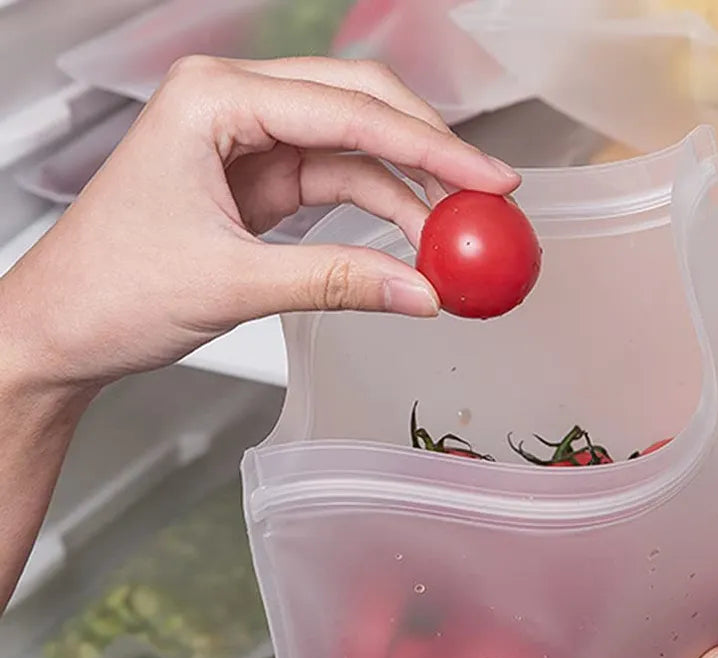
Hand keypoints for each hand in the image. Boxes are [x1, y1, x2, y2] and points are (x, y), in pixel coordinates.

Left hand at [0, 56, 519, 392]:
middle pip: (359, 106)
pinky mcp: (257, 180)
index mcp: (213, 99)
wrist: (61, 329)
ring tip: (457, 233)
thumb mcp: (233, 285)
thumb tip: (422, 292)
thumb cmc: (108, 290)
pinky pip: (336, 183)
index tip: (488, 178)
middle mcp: (233, 104)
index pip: (348, 111)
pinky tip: (413, 238)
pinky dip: (379, 212)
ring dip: (408, 189)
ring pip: (353, 147)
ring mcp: (247, 140)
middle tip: (488, 193)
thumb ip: (337, 283)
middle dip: (429, 152)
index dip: (431, 148)